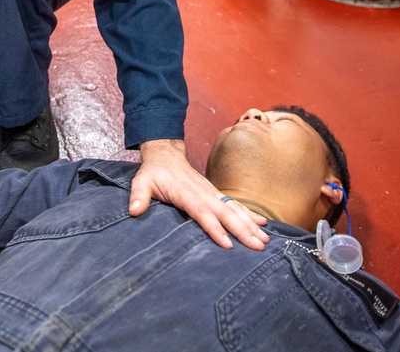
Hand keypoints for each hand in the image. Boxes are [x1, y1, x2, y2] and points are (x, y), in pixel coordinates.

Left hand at [130, 139, 268, 250]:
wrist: (165, 155)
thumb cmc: (153, 172)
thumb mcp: (141, 182)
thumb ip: (138, 196)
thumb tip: (134, 210)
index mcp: (186, 192)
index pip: (202, 212)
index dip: (214, 228)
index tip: (227, 244)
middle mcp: (203, 192)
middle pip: (225, 213)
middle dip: (242, 230)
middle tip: (258, 246)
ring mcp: (212, 192)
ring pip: (234, 209)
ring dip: (250, 225)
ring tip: (265, 240)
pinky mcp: (216, 193)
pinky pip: (235, 204)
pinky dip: (250, 214)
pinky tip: (263, 225)